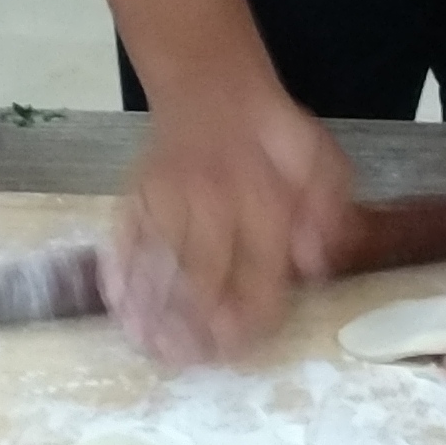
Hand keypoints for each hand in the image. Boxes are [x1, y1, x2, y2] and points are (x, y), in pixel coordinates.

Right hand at [110, 91, 352, 366]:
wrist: (211, 83)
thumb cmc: (271, 135)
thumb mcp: (319, 159)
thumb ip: (325, 211)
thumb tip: (313, 264)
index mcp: (262, 198)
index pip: (257, 269)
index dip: (248, 314)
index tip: (238, 347)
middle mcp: (211, 200)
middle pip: (203, 274)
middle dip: (196, 324)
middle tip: (190, 361)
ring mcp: (168, 196)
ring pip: (161, 262)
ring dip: (155, 309)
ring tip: (152, 348)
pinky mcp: (138, 192)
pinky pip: (126, 237)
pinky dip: (120, 273)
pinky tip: (120, 307)